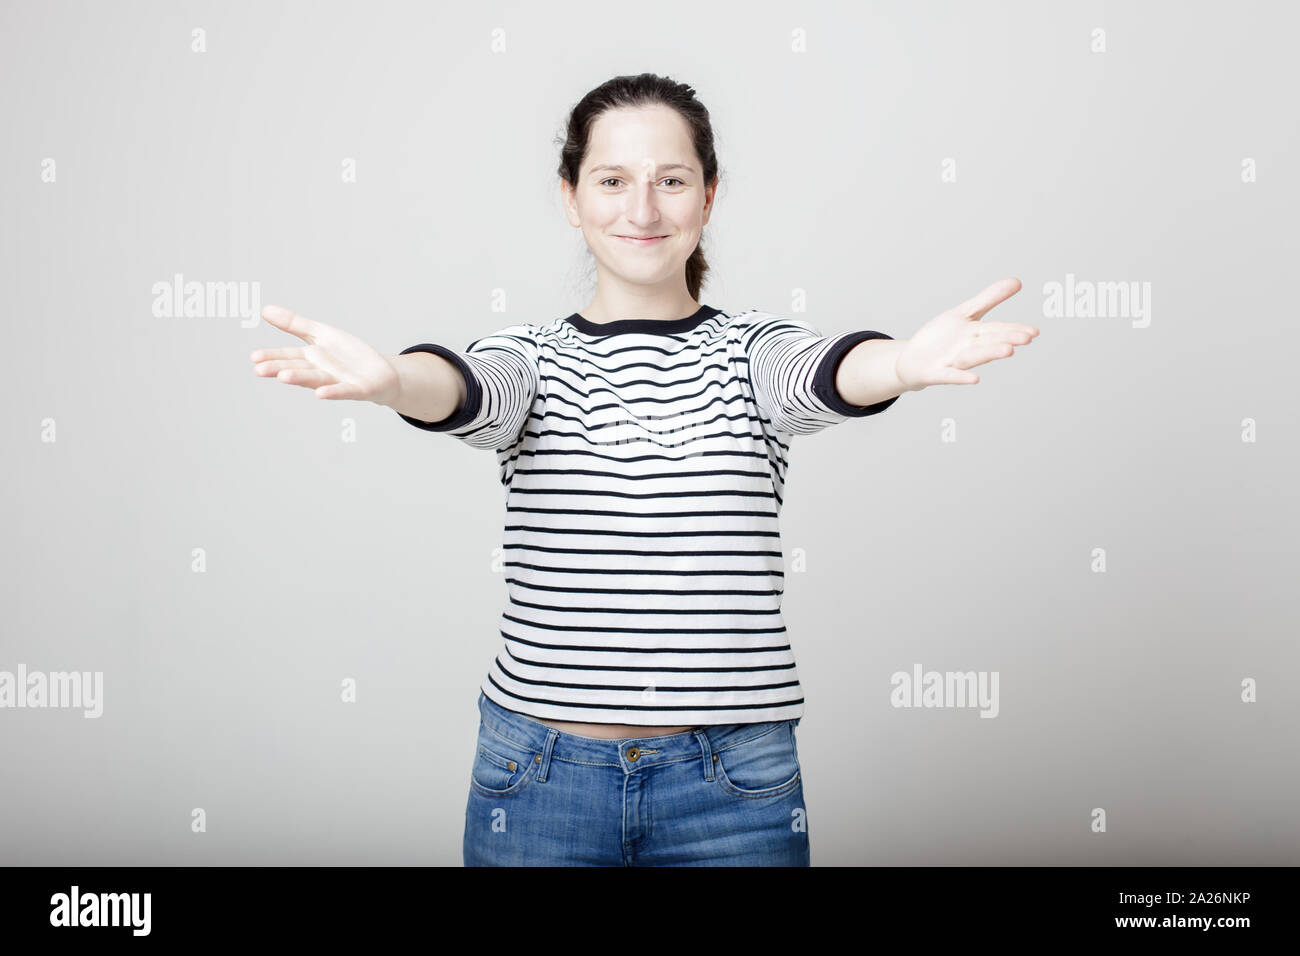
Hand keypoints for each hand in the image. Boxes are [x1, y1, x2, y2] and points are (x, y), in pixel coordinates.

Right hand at [250, 305, 401, 405]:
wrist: (381, 373)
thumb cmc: (349, 356)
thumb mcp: (321, 334)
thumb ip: (295, 324)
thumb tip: (264, 309)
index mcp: (311, 359)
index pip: (288, 356)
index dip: (272, 357)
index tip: (254, 358)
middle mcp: (321, 372)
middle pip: (298, 369)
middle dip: (280, 369)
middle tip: (259, 370)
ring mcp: (338, 382)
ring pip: (317, 379)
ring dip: (300, 378)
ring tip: (283, 376)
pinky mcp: (358, 390)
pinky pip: (344, 391)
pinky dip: (333, 393)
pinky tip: (321, 394)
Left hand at [894, 278, 1038, 389]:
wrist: (912, 360)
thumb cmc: (942, 337)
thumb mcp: (965, 313)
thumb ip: (989, 299)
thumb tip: (1017, 281)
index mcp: (976, 334)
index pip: (998, 330)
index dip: (1015, 330)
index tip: (1034, 331)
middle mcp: (968, 349)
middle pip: (988, 343)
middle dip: (1007, 339)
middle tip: (1027, 338)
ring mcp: (952, 362)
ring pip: (973, 357)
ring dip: (990, 354)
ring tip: (1008, 351)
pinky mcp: (936, 373)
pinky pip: (949, 375)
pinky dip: (960, 377)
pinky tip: (975, 379)